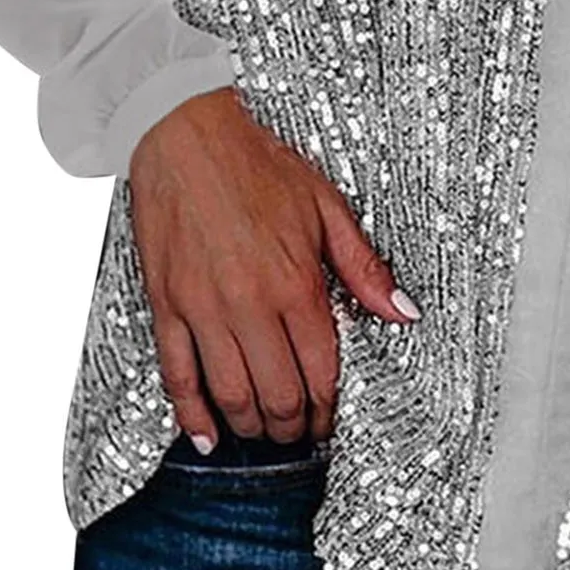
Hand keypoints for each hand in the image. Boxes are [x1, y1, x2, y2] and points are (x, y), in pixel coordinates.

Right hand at [126, 86, 419, 451]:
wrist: (185, 134)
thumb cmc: (255, 164)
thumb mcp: (326, 206)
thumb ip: (364, 267)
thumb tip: (403, 311)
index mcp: (295, 282)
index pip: (320, 370)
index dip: (329, 406)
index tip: (332, 419)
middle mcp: (249, 304)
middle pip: (277, 395)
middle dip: (294, 426)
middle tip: (302, 434)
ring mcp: (202, 309)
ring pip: (230, 394)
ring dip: (251, 426)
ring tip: (265, 434)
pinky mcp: (166, 306)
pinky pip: (176, 375)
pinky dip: (191, 413)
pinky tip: (206, 433)